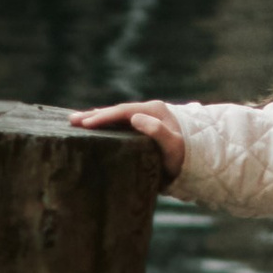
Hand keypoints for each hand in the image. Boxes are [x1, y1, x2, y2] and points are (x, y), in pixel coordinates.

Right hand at [72, 100, 186, 182]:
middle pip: (115, 111)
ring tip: (76, 121)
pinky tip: (94, 128)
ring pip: (116, 116)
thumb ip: (158, 132)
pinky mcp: (144, 128)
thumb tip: (136, 118)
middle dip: (93, 115)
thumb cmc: (186, 156)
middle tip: (71, 121)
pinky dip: (106, 124)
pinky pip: (121, 123)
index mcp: (153, 111)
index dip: (102, 117)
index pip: (122, 112)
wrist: (201, 161)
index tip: (84, 124)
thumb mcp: (174, 146)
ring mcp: (145, 118)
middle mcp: (148, 111)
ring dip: (97, 118)